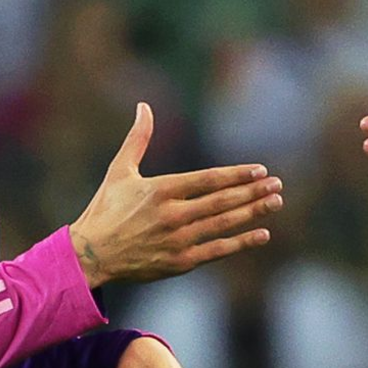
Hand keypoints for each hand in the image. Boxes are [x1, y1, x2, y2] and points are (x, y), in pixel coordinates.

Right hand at [70, 102, 282, 286]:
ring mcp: (178, 240)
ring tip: (275, 202)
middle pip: (222, 201)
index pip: (209, 179)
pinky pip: (217, 250)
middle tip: (278, 185)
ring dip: (253, 213)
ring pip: (224, 224)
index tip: (260, 170)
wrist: (89, 256)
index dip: (237, 175)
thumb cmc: (105, 210)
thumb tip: (145, 106)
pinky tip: (262, 234)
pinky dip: (241, 242)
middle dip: (253, 192)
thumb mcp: (120, 170)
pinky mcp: (180, 262)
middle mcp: (173, 215)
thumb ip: (138, 138)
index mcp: (161, 190)